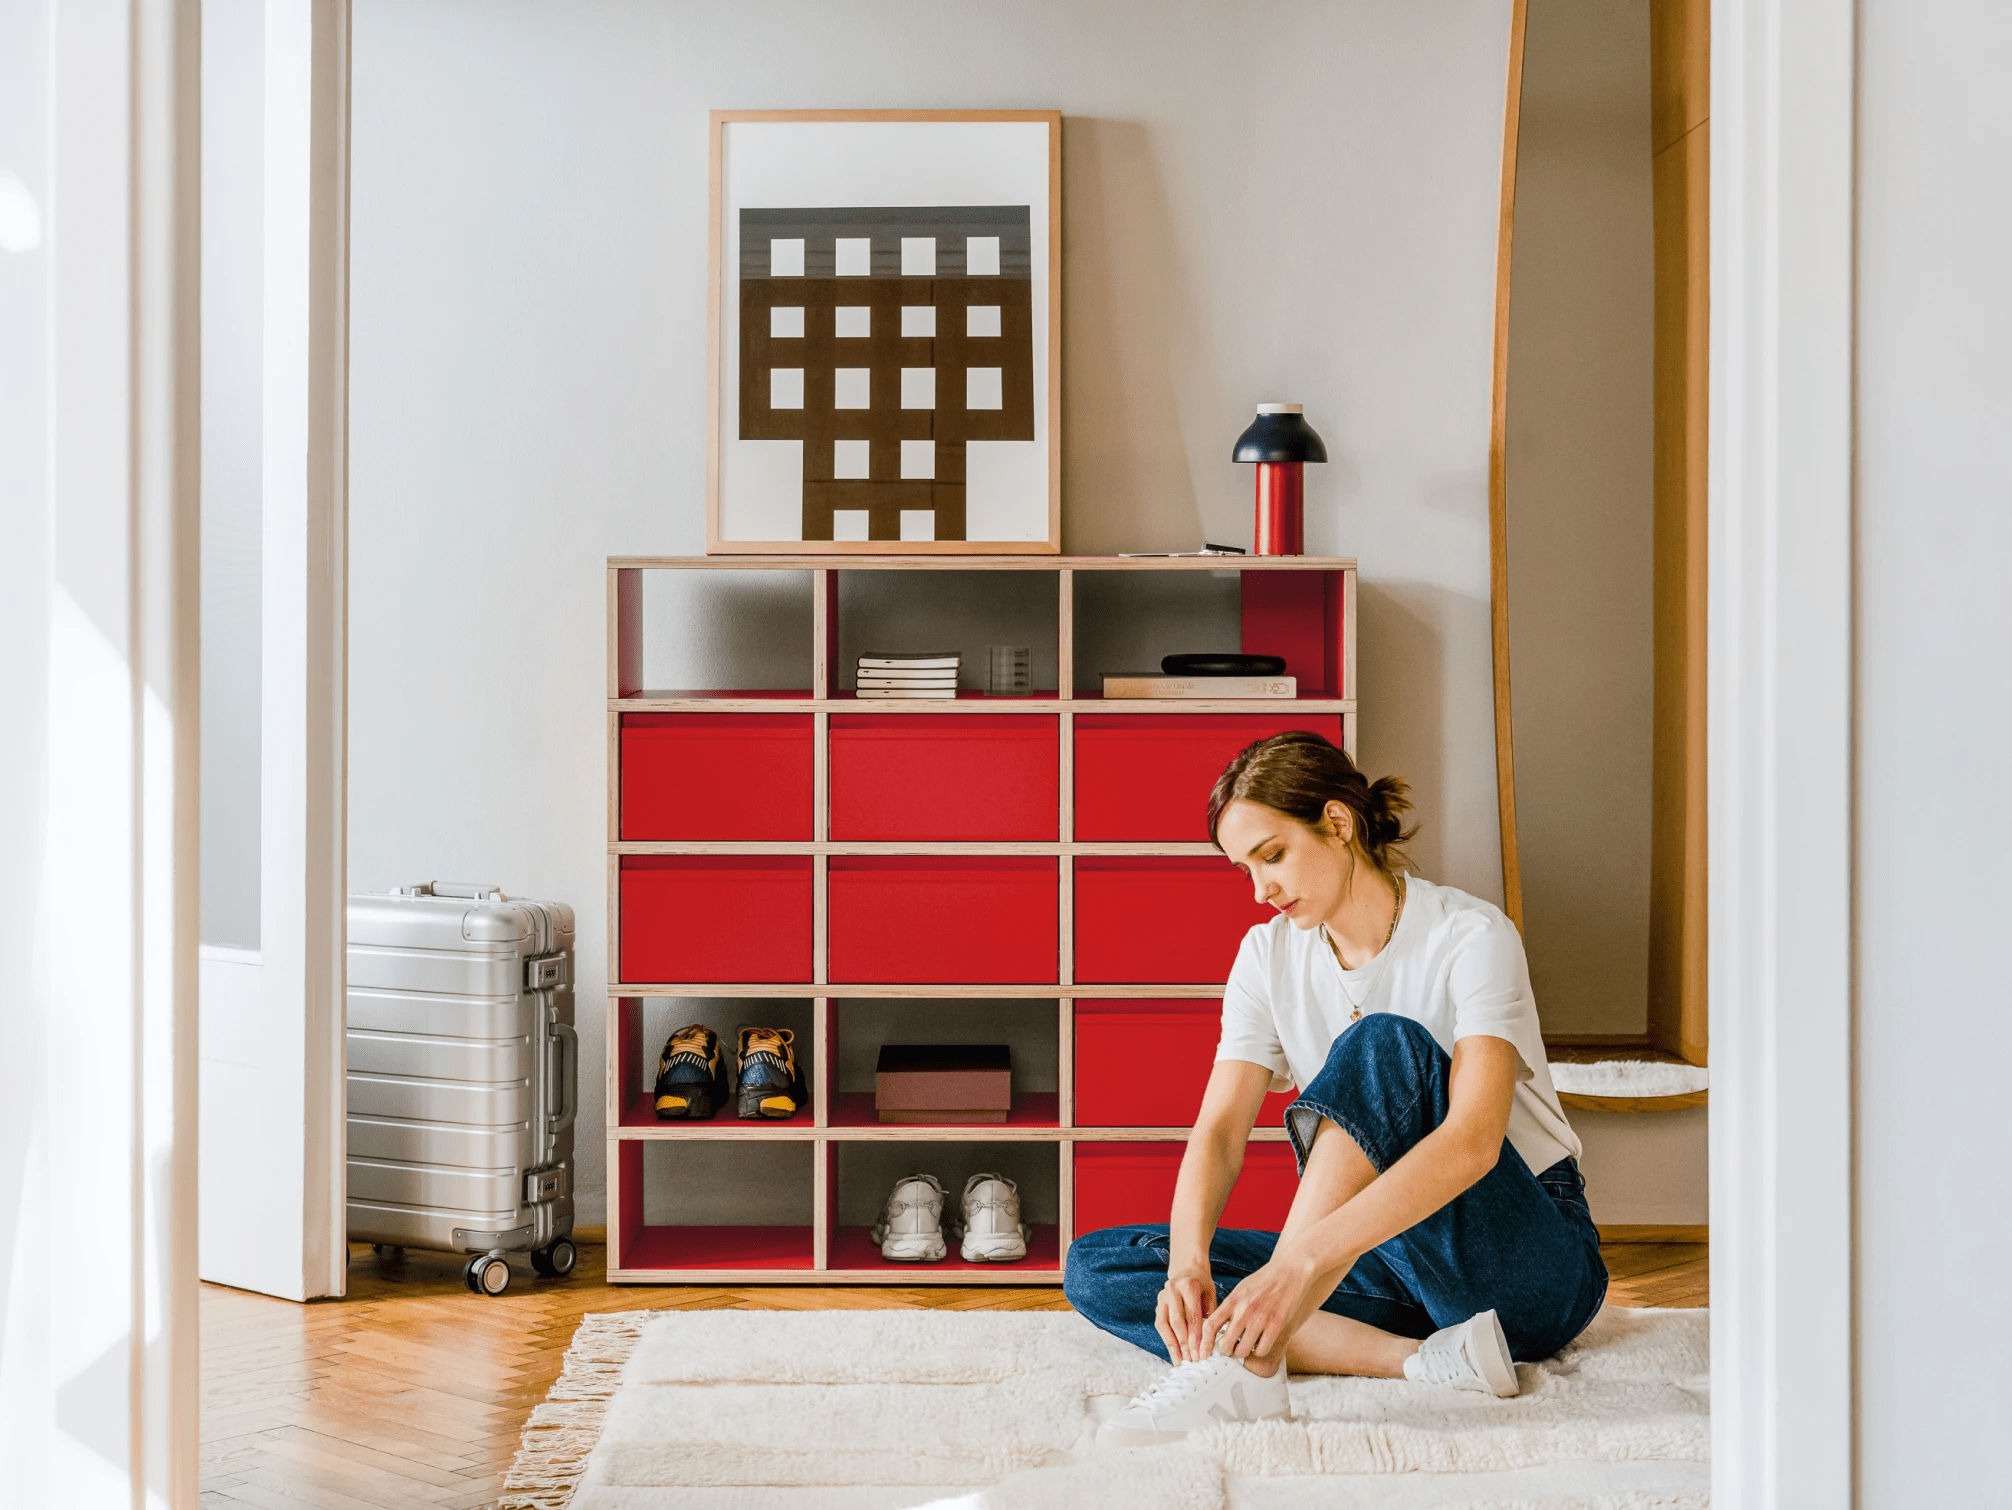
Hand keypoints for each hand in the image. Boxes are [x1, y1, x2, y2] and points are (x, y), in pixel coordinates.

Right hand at [1154, 1265, 1217, 1362]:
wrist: (1187, 1269)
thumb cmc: (1202, 1285)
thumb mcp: (1211, 1295)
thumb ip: (1210, 1315)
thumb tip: (1211, 1343)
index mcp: (1189, 1286)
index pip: (1193, 1317)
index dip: (1196, 1338)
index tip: (1201, 1354)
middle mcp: (1172, 1290)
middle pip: (1178, 1323)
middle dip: (1185, 1345)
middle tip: (1193, 1361)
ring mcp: (1162, 1296)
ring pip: (1165, 1325)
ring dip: (1174, 1346)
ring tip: (1182, 1362)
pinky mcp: (1158, 1304)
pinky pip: (1160, 1325)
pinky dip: (1167, 1340)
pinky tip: (1174, 1353)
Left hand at [1205, 1246, 1323, 1367]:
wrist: (1289, 1271)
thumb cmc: (1264, 1281)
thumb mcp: (1240, 1290)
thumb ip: (1230, 1308)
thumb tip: (1217, 1329)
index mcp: (1232, 1300)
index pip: (1210, 1326)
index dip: (1204, 1343)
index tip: (1204, 1353)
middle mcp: (1244, 1310)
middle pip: (1225, 1344)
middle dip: (1226, 1351)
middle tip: (1231, 1349)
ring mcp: (1260, 1318)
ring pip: (1243, 1350)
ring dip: (1243, 1353)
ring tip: (1247, 1346)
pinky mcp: (1277, 1324)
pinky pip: (1262, 1350)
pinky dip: (1259, 1351)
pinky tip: (1261, 1344)